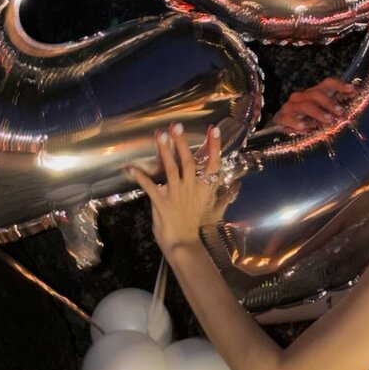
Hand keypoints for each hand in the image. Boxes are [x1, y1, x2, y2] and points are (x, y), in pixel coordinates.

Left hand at [126, 123, 222, 256]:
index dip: (214, 146)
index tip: (214, 130)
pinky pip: (149, 186)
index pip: (213, 164)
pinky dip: (139, 176)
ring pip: (170, 168)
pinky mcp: (161, 202)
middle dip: (182, 142)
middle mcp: (191, 188)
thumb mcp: (214, 209)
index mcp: (204, 189)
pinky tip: (130, 168)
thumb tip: (238, 186)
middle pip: (188, 161)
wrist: (183, 244)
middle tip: (176, 126)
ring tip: (160, 135)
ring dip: (164, 151)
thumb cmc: (196, 226)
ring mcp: (176, 194)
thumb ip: (224, 196)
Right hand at [272, 76, 357, 132]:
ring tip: (328, 120)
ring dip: (318, 112)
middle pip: (316, 94)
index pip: (327, 83)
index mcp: (314, 92)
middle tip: (341, 112)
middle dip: (330, 103)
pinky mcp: (281, 117)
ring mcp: (291, 106)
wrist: (282, 123)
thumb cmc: (306, 117)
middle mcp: (302, 96)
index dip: (339, 85)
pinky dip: (296, 123)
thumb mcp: (323, 111)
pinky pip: (288, 118)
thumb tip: (356, 95)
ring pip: (304, 105)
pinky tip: (304, 128)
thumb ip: (338, 105)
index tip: (352, 89)